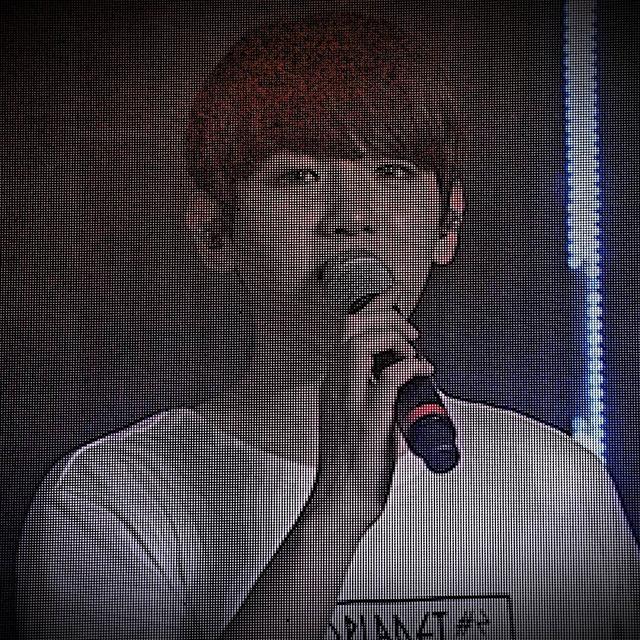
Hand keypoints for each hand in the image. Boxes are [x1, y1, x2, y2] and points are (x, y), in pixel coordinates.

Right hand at [314, 292, 433, 527]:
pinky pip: (389, 378)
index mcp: (333, 386)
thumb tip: (404, 391)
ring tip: (413, 347)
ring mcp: (349, 403)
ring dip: (394, 337)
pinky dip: (412, 366)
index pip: (345, 332)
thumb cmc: (350, 468)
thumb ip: (371, 401)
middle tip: (409, 329)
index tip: (397, 315)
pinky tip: (424, 371)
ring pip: (362, 344)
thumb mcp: (354, 423)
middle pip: (351, 327)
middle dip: (384, 315)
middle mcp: (335, 388)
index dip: (371, 313)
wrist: (339, 506)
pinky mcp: (368, 422)